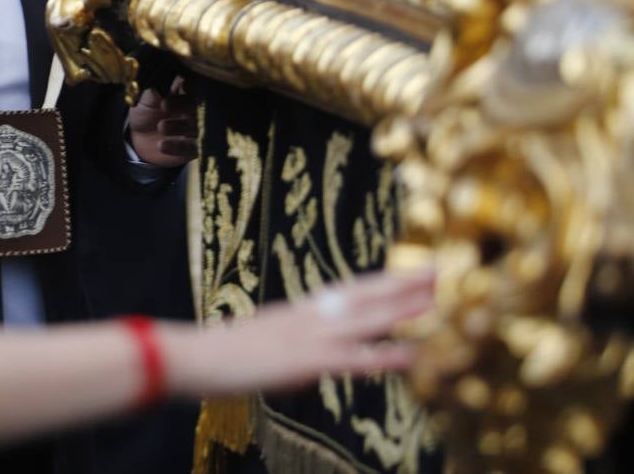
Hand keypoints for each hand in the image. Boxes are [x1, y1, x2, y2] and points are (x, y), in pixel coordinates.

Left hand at [127, 76, 197, 166]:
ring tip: (161, 127)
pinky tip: (162, 145)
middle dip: (183, 104)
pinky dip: (178, 147)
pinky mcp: (195, 148)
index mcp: (187, 91)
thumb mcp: (144, 99)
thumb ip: (154, 90)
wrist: (139, 139)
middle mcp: (196, 109)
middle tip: (165, 105)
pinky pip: (191, 149)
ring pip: (196, 127)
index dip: (189, 85)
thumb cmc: (145, 112)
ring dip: (179, 126)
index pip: (194, 84)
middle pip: (199, 105)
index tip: (181, 86)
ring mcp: (197, 129)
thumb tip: (160, 80)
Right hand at [166, 268, 434, 396]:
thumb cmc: (221, 354)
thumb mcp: (262, 342)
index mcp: (298, 311)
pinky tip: (411, 354)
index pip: (347, 291)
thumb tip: (303, 362)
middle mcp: (309, 317)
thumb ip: (289, 347)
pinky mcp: (307, 360)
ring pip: (366, 318)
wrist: (197, 356)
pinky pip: (354, 358)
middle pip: (363, 295)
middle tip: (437, 271)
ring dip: (401, 309)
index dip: (380, 282)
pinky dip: (384, 356)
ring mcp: (310, 336)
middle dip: (401, 284)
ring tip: (434, 298)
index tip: (407, 272)